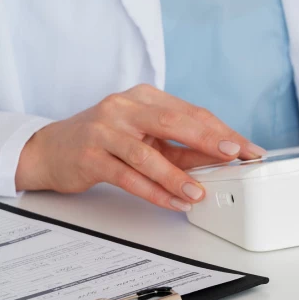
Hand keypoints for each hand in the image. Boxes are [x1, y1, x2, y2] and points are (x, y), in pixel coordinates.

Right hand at [15, 85, 264, 210]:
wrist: (50, 150)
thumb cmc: (106, 140)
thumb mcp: (146, 136)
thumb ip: (181, 147)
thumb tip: (221, 159)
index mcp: (145, 97)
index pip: (192, 113)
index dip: (222, 131)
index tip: (248, 147)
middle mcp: (124, 108)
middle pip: (174, 123)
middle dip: (209, 141)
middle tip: (235, 156)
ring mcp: (104, 131)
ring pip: (148, 155)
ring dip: (178, 177)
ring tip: (200, 193)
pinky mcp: (90, 157)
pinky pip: (128, 177)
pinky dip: (154, 192)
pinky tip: (173, 202)